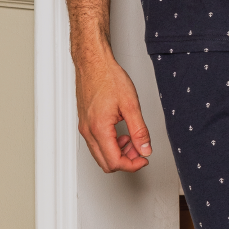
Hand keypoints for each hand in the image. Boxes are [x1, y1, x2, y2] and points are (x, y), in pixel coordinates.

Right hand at [74, 54, 152, 172]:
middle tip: (140, 149)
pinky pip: (96, 143)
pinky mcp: (84, 123)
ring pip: (100, 155)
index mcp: (99, 128)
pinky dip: (110, 144)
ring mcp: (84, 127)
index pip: (114, 162)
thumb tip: (145, 149)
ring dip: (118, 153)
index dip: (132, 165)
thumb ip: (139, 130)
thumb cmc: (108, 77)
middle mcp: (88, 131)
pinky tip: (121, 133)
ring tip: (132, 139)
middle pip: (106, 163)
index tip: (144, 158)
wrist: (93, 63)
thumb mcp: (131, 105)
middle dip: (126, 160)